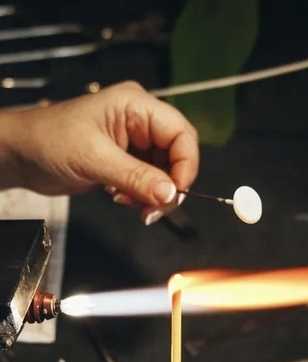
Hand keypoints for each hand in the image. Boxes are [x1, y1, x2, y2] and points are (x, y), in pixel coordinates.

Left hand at [0, 81, 198, 224]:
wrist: (22, 154)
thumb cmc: (48, 140)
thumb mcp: (95, 159)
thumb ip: (136, 177)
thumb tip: (171, 194)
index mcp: (136, 106)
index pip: (181, 134)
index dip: (185, 165)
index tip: (176, 192)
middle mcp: (139, 121)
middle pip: (177, 155)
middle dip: (169, 186)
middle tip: (153, 208)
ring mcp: (134, 142)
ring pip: (165, 173)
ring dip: (154, 195)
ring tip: (131, 204)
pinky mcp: (127, 160)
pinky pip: (149, 181)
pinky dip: (142, 196)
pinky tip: (121, 198)